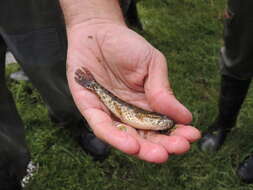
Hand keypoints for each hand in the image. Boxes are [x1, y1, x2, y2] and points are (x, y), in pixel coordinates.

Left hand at [66, 20, 200, 162]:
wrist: (97, 32)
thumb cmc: (127, 46)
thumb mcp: (152, 64)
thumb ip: (163, 90)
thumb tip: (185, 116)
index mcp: (147, 103)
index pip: (162, 125)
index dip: (177, 132)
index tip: (193, 135)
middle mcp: (129, 113)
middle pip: (146, 136)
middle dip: (163, 145)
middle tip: (178, 148)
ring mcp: (110, 113)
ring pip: (126, 138)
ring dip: (143, 149)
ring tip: (160, 154)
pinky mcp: (91, 109)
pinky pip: (103, 127)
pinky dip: (116, 138)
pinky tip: (132, 145)